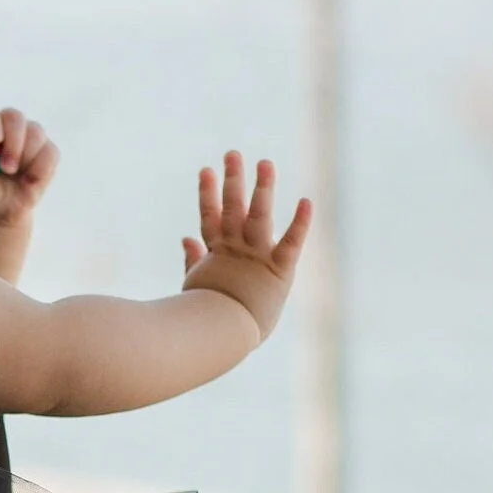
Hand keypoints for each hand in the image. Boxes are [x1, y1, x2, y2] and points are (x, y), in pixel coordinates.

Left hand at [0, 97, 57, 229]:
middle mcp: (4, 125)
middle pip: (14, 117)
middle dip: (13, 142)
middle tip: (6, 168)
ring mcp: (27, 136)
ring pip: (35, 131)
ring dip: (26, 156)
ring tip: (13, 174)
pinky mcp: (45, 151)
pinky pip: (50, 152)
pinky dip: (41, 169)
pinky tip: (28, 181)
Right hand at [181, 152, 311, 338]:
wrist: (218, 339)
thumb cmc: (205, 319)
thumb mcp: (196, 285)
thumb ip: (193, 259)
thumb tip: (185, 238)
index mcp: (216, 255)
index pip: (210, 218)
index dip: (207, 194)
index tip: (205, 169)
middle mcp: (236, 251)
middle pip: (232, 209)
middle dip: (232, 180)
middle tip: (233, 154)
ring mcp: (256, 258)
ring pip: (259, 217)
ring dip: (262, 189)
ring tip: (265, 163)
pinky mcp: (279, 271)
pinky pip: (291, 243)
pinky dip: (300, 223)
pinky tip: (307, 201)